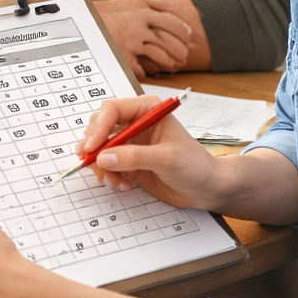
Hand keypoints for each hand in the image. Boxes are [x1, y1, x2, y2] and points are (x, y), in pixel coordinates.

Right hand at [75, 95, 218, 208]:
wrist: (206, 188)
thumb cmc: (195, 166)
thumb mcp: (166, 159)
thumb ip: (134, 157)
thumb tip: (102, 157)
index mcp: (146, 109)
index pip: (111, 110)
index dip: (99, 127)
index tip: (91, 148)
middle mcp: (134, 122)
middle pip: (99, 126)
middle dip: (94, 147)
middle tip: (93, 166)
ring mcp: (129, 142)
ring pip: (99, 147)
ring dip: (101, 165)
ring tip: (115, 181)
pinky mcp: (126, 160)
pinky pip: (105, 164)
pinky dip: (108, 175)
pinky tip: (123, 184)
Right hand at [93, 0, 211, 76]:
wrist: (84, 20)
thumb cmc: (109, 10)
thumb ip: (153, 0)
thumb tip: (174, 0)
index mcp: (142, 10)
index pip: (170, 20)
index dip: (182, 29)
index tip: (189, 35)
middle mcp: (139, 24)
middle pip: (167, 38)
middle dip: (179, 48)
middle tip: (185, 54)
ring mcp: (131, 40)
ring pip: (158, 53)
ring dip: (168, 61)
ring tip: (173, 64)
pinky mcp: (123, 54)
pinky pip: (140, 67)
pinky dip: (147, 71)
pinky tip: (150, 72)